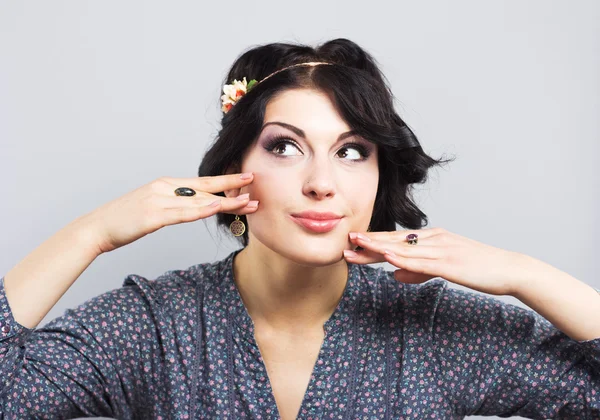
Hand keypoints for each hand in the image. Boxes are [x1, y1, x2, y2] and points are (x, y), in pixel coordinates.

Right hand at [81, 173, 257, 253]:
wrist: (97, 228)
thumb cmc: (125, 220)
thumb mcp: (154, 208)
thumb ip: (174, 205)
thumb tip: (195, 207)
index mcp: (167, 185)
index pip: (202, 182)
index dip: (225, 181)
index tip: (245, 179)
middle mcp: (165, 188)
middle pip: (206, 188)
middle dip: (232, 187)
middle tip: (255, 182)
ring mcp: (159, 200)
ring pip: (199, 200)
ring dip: (225, 201)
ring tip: (247, 201)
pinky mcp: (153, 215)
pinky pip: (182, 213)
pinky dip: (201, 210)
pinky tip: (216, 208)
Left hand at [344, 227, 528, 295]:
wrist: (509, 270)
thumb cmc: (478, 269)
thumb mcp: (444, 268)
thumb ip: (418, 271)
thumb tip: (394, 276)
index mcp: (432, 238)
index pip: (396, 239)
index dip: (374, 241)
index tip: (353, 244)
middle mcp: (434, 239)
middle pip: (394, 240)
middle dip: (369, 242)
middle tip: (346, 242)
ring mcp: (441, 249)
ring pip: (403, 248)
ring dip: (377, 248)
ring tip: (356, 247)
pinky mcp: (449, 263)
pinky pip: (421, 261)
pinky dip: (402, 258)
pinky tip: (386, 256)